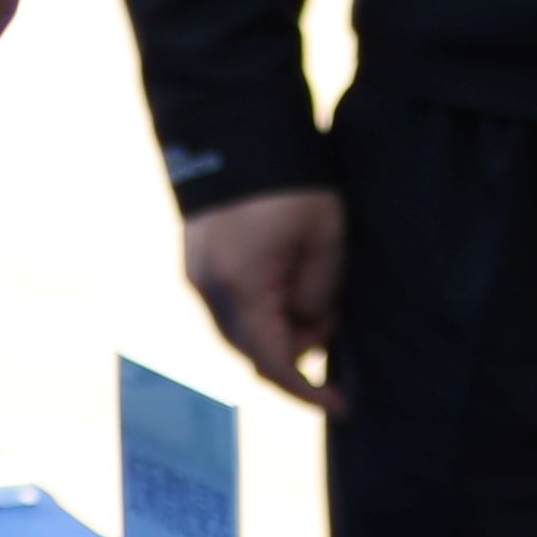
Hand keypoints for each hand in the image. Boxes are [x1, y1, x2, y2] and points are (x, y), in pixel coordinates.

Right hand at [181, 186, 344, 410]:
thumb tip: (308, 327)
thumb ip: (319, 293)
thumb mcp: (326, 238)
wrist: (239, 131)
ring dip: (280, 328)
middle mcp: (209, 290)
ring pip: (242, 330)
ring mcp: (196, 277)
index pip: (273, 362)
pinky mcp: (197, 264)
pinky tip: (288, 289)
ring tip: (315, 296)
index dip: (307, 391)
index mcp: (242, 287)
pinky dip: (261, 311)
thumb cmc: (293, 183)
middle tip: (333, 319)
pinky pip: (231, 307)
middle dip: (296, 349)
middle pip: (254, 350)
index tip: (340, 404)